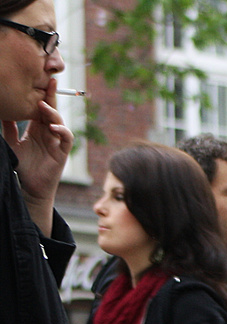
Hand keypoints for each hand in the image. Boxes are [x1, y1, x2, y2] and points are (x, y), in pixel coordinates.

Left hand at [5, 90, 72, 232]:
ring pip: (59, 122)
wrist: (30, 186)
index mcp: (38, 128)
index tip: (40, 79)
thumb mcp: (11, 141)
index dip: (42, 94)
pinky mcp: (62, 153)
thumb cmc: (23, 165)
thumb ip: (9, 126)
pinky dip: (61, 131)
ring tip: (43, 106)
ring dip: (53, 113)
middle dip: (52, 96)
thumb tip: (2, 110)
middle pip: (52, 110)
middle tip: (49, 81)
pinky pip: (66, 138)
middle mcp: (49, 132)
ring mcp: (57, 141)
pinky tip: (52, 127)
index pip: (41, 108)